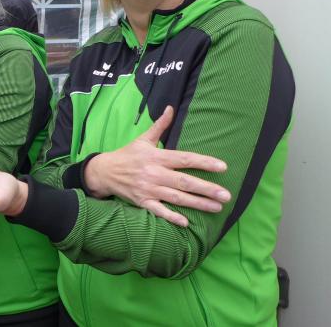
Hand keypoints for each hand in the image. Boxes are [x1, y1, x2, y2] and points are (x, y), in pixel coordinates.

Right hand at [84, 106, 230, 226]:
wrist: (104, 172)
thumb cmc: (127, 155)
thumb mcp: (143, 139)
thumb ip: (160, 125)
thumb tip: (171, 108)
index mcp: (156, 157)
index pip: (184, 159)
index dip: (204, 163)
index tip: (222, 167)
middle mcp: (154, 173)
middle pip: (184, 182)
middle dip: (206, 189)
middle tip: (226, 195)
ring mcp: (148, 189)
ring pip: (176, 198)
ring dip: (197, 203)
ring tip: (217, 207)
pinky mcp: (142, 202)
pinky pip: (158, 211)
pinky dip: (171, 217)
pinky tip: (186, 222)